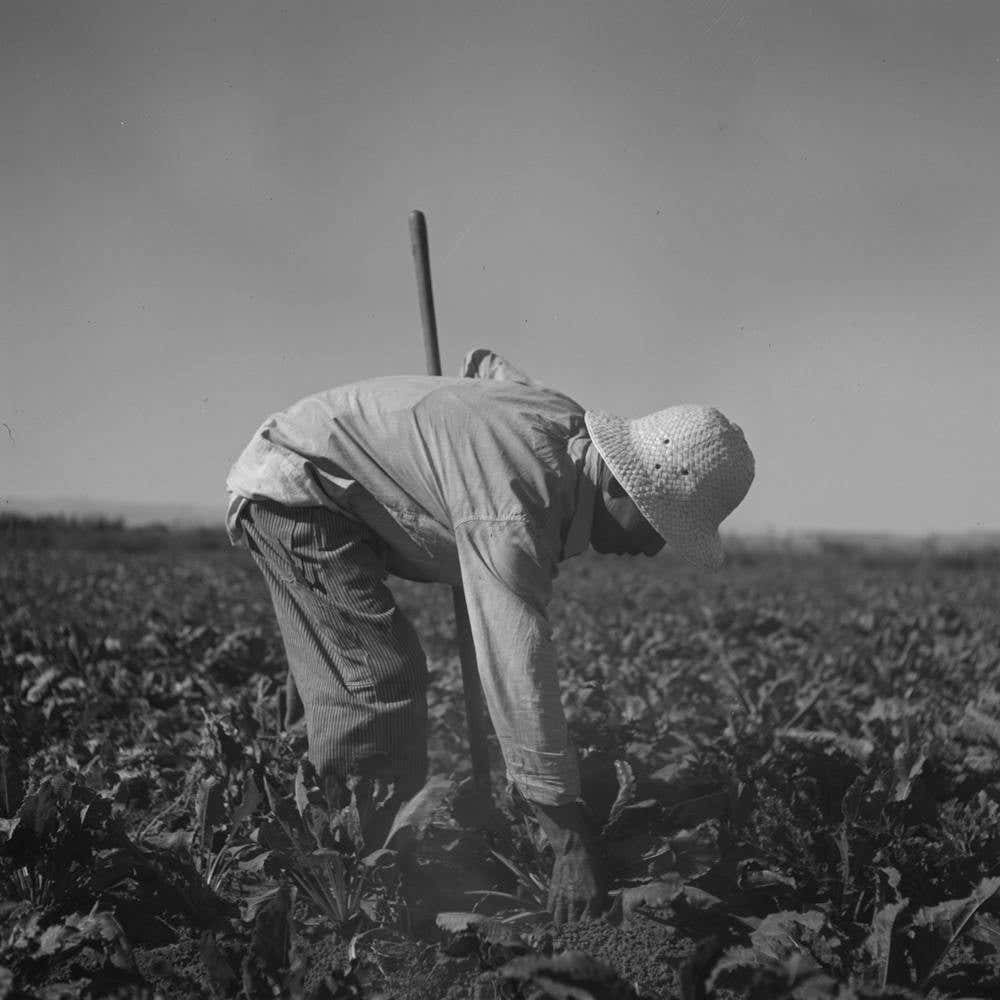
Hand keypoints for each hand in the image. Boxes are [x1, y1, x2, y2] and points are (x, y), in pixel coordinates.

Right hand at [530, 801, 607, 925]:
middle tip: (580, 938)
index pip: (592, 926)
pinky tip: (558, 916)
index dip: (592, 933)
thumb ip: (601, 901)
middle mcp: (577, 901)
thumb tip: (600, 916)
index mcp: (593, 899)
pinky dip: (555, 915)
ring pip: (560, 922)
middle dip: (578, 934)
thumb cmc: (594, 861)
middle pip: (575, 927)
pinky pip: (551, 910)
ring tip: (567, 931)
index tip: (593, 937)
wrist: (575, 846)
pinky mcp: (553, 892)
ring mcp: (563, 897)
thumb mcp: (604, 881)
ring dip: (564, 927)